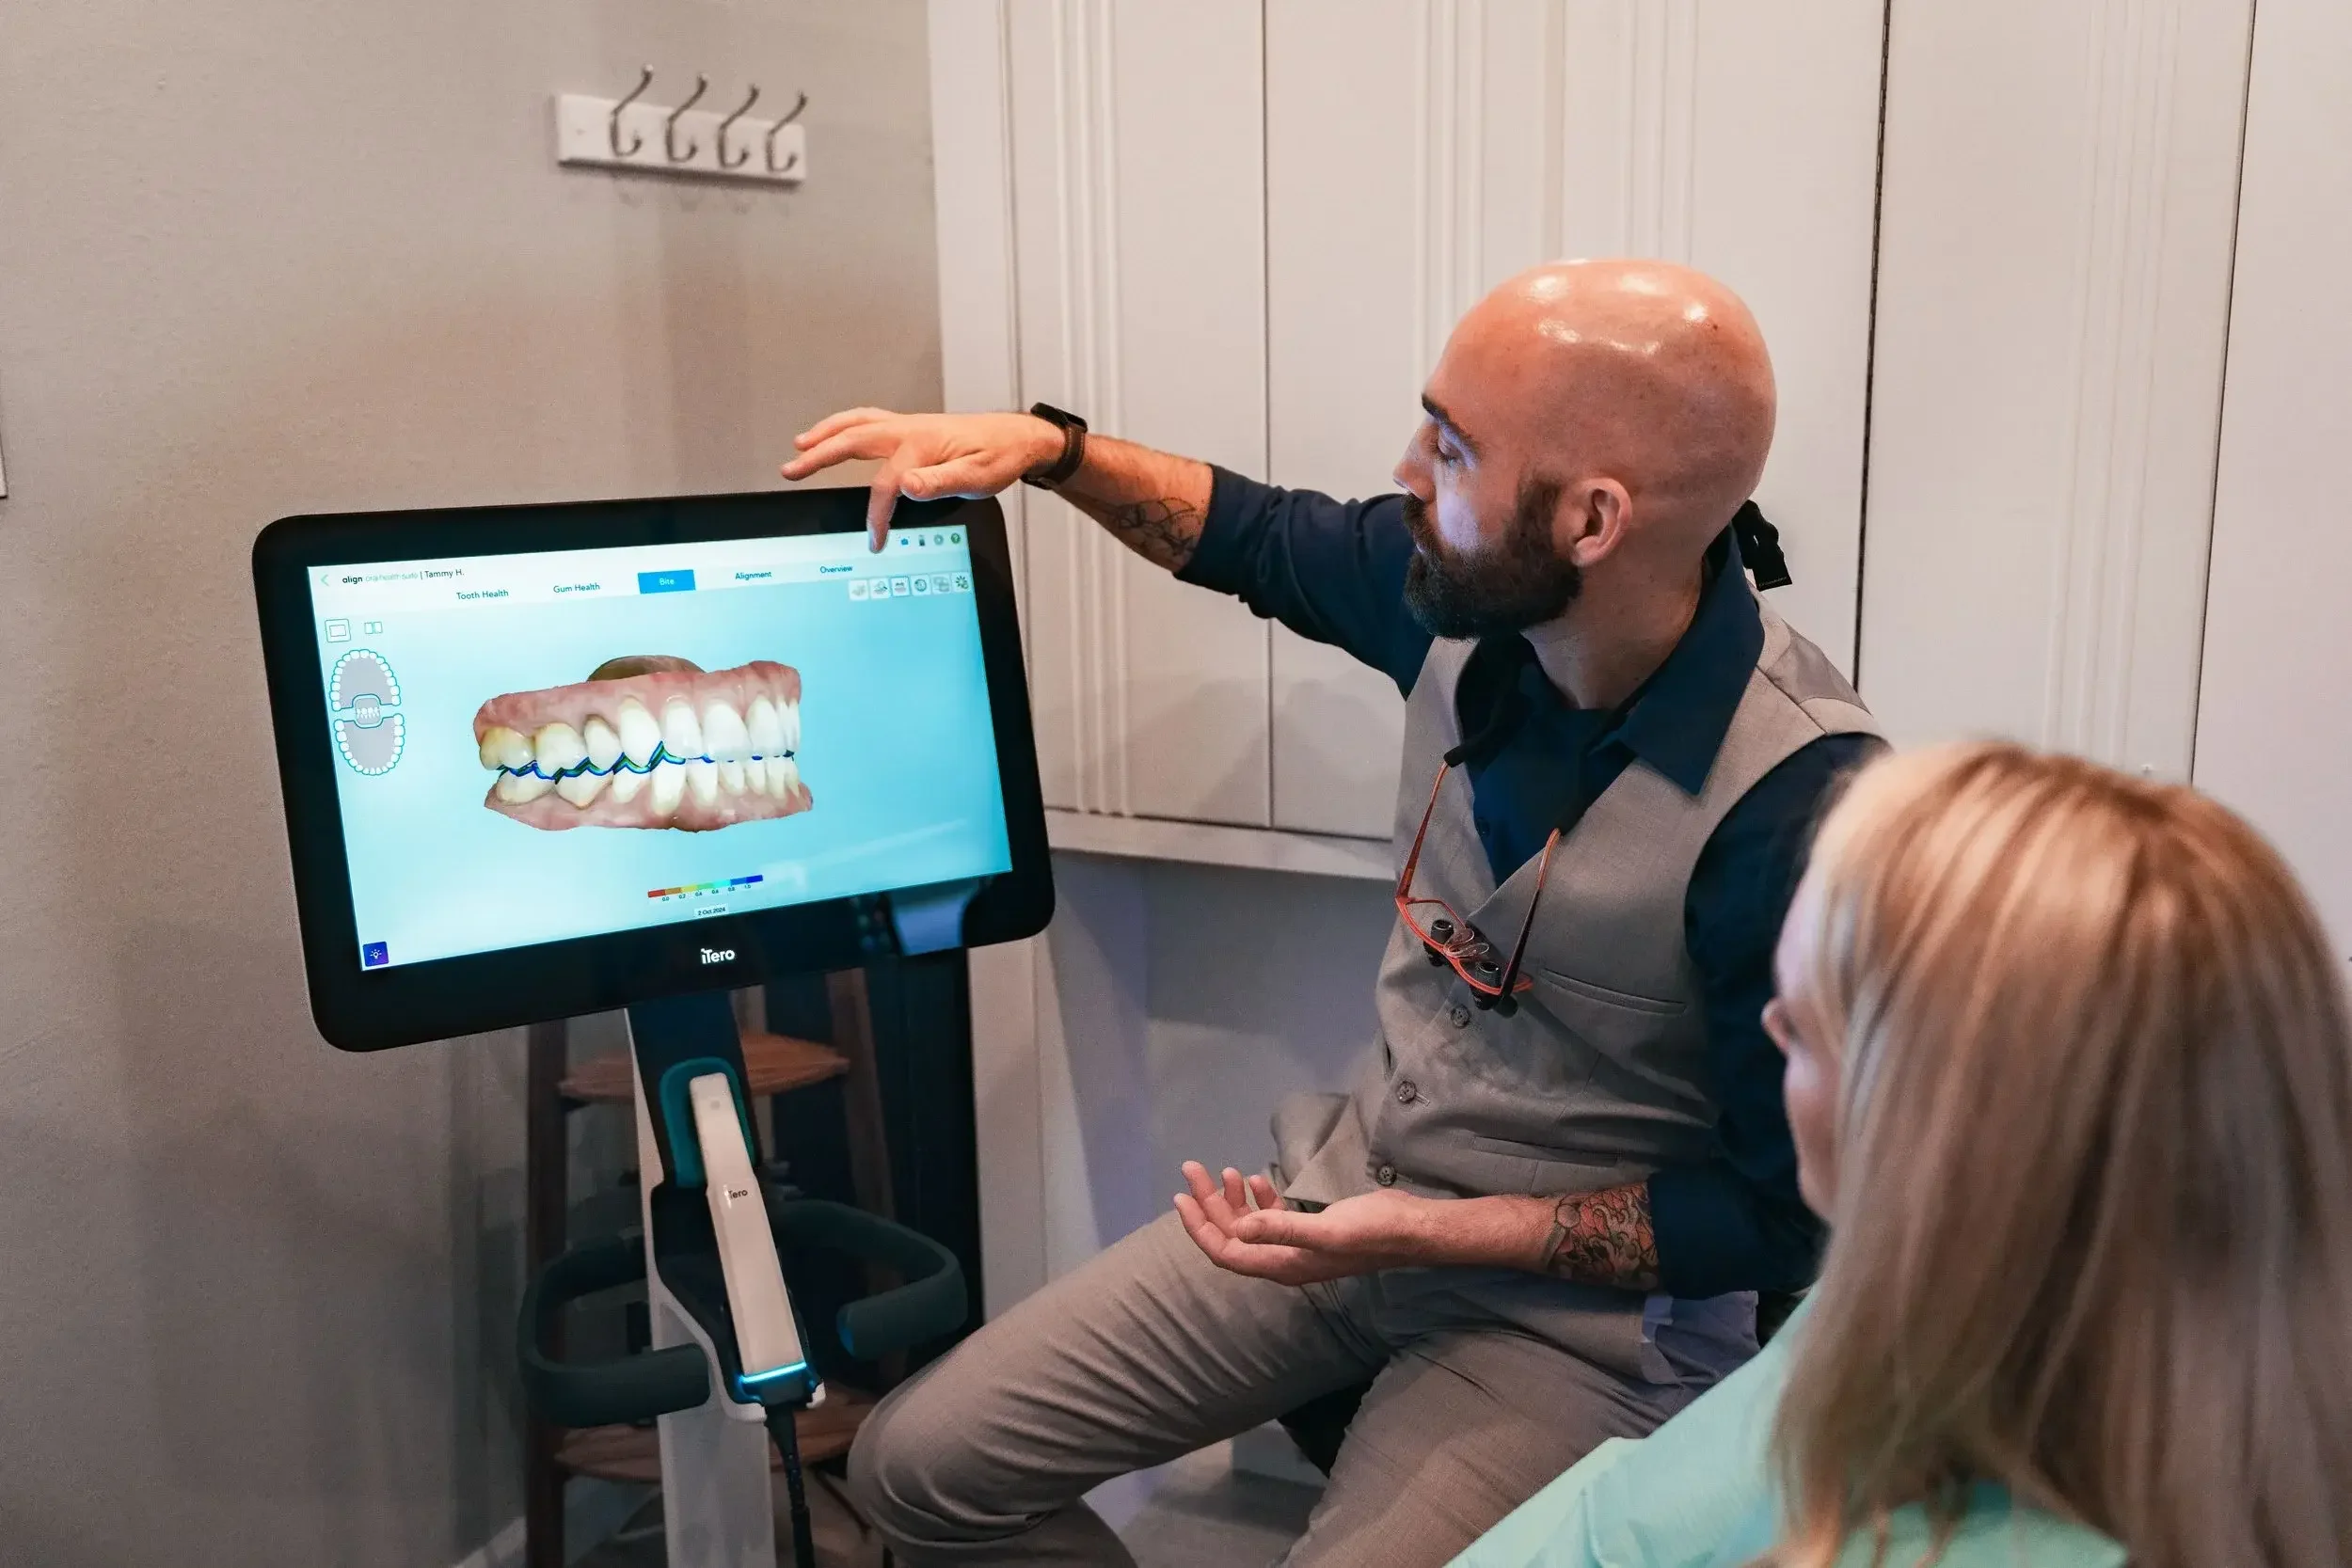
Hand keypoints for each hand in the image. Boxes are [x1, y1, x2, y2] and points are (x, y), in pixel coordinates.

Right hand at [780, 408, 1064, 550]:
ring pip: (856, 423)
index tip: (874, 542)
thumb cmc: (998, 458)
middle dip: (819, 455)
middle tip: (790, 469)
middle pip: (853, 439)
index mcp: (921, 444)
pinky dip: (845, 426)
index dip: (876, 515)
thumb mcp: (977, 477)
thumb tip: (906, 485)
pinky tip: (836, 435)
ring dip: (826, 433)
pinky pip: (868, 421)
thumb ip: (940, 483)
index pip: (885, 484)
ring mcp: (908, 425)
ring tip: (801, 446)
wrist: (1017, 438)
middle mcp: (909, 429)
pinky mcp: (911, 427)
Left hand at [1173, 1161, 1437, 1285]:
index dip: (1199, 1227)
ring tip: (1222, 1170)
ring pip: (1250, 1225)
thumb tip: (1237, 1230)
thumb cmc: (1371, 1230)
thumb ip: (1281, 1229)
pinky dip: (1258, 1199)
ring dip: (1232, 1199)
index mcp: (1282, 1264)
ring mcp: (1297, 1245)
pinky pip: (1272, 1218)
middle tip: (1192, 1169)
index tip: (1181, 1196)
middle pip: (1233, 1235)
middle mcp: (1283, 1259)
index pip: (1226, 1252)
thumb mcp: (1326, 1229)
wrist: (1412, 1228)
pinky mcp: (1310, 1230)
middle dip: (1209, 1204)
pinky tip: (1253, 1180)